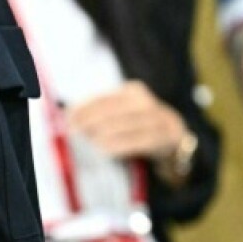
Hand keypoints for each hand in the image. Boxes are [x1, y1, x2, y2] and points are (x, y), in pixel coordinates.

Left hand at [67, 80, 184, 160]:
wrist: (175, 138)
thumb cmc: (140, 127)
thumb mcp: (123, 115)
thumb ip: (101, 114)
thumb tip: (69, 118)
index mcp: (131, 91)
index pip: (103, 98)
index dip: (83, 107)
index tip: (67, 118)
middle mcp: (144, 101)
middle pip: (113, 109)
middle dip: (90, 120)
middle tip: (73, 132)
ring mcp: (157, 117)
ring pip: (126, 123)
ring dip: (104, 132)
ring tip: (87, 141)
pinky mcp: (165, 136)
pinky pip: (140, 140)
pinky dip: (121, 144)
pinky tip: (105, 150)